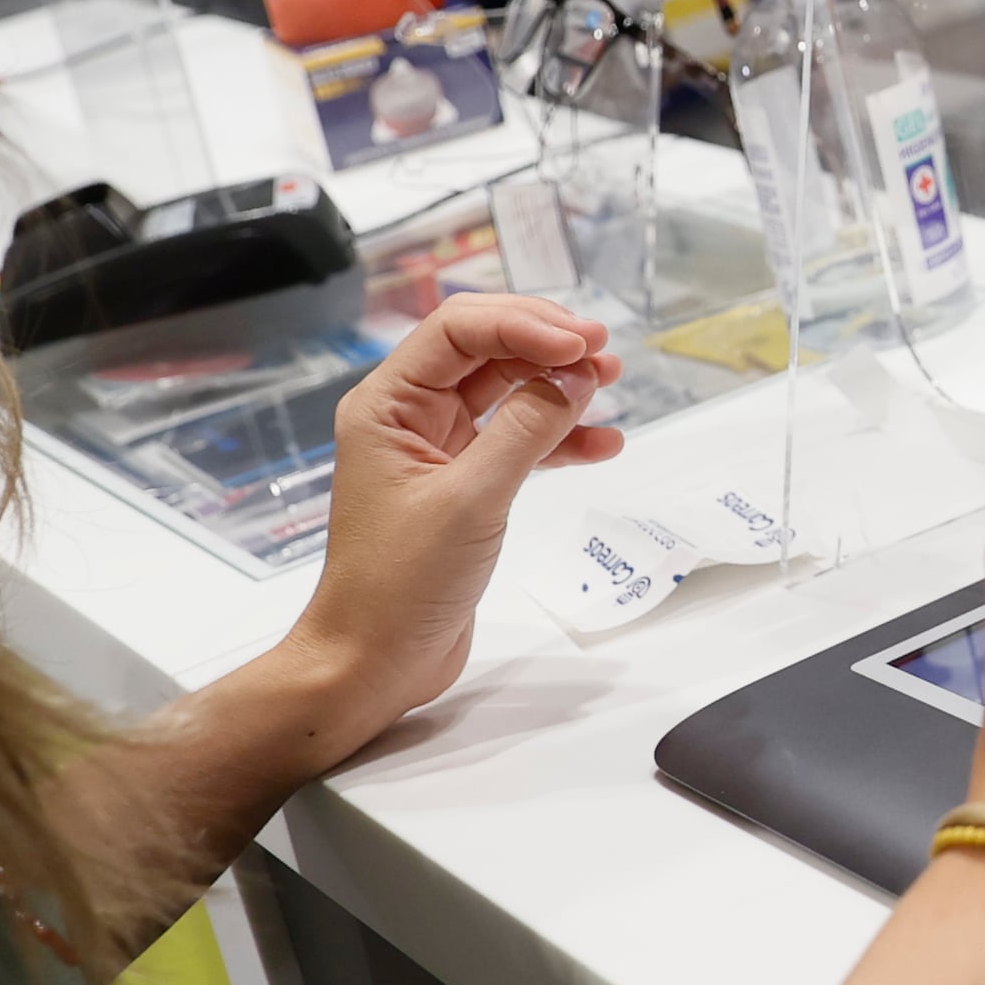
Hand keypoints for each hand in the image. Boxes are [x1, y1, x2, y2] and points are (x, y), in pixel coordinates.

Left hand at [294, 295, 624, 722]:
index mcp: (387, 405)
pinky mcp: (462, 486)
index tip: (582, 344)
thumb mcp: (470, 499)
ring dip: (557, 385)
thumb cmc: (398, 585)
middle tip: (604, 353)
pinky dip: (558, 437)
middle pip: (484, 350)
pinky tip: (601, 444)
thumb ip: (527, 430)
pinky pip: (515, 440)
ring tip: (611, 385)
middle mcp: (408, 417)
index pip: (458, 330)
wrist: (373, 660)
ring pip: (505, 392)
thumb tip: (577, 376)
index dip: (524, 323)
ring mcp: (436, 450)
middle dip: (544, 344)